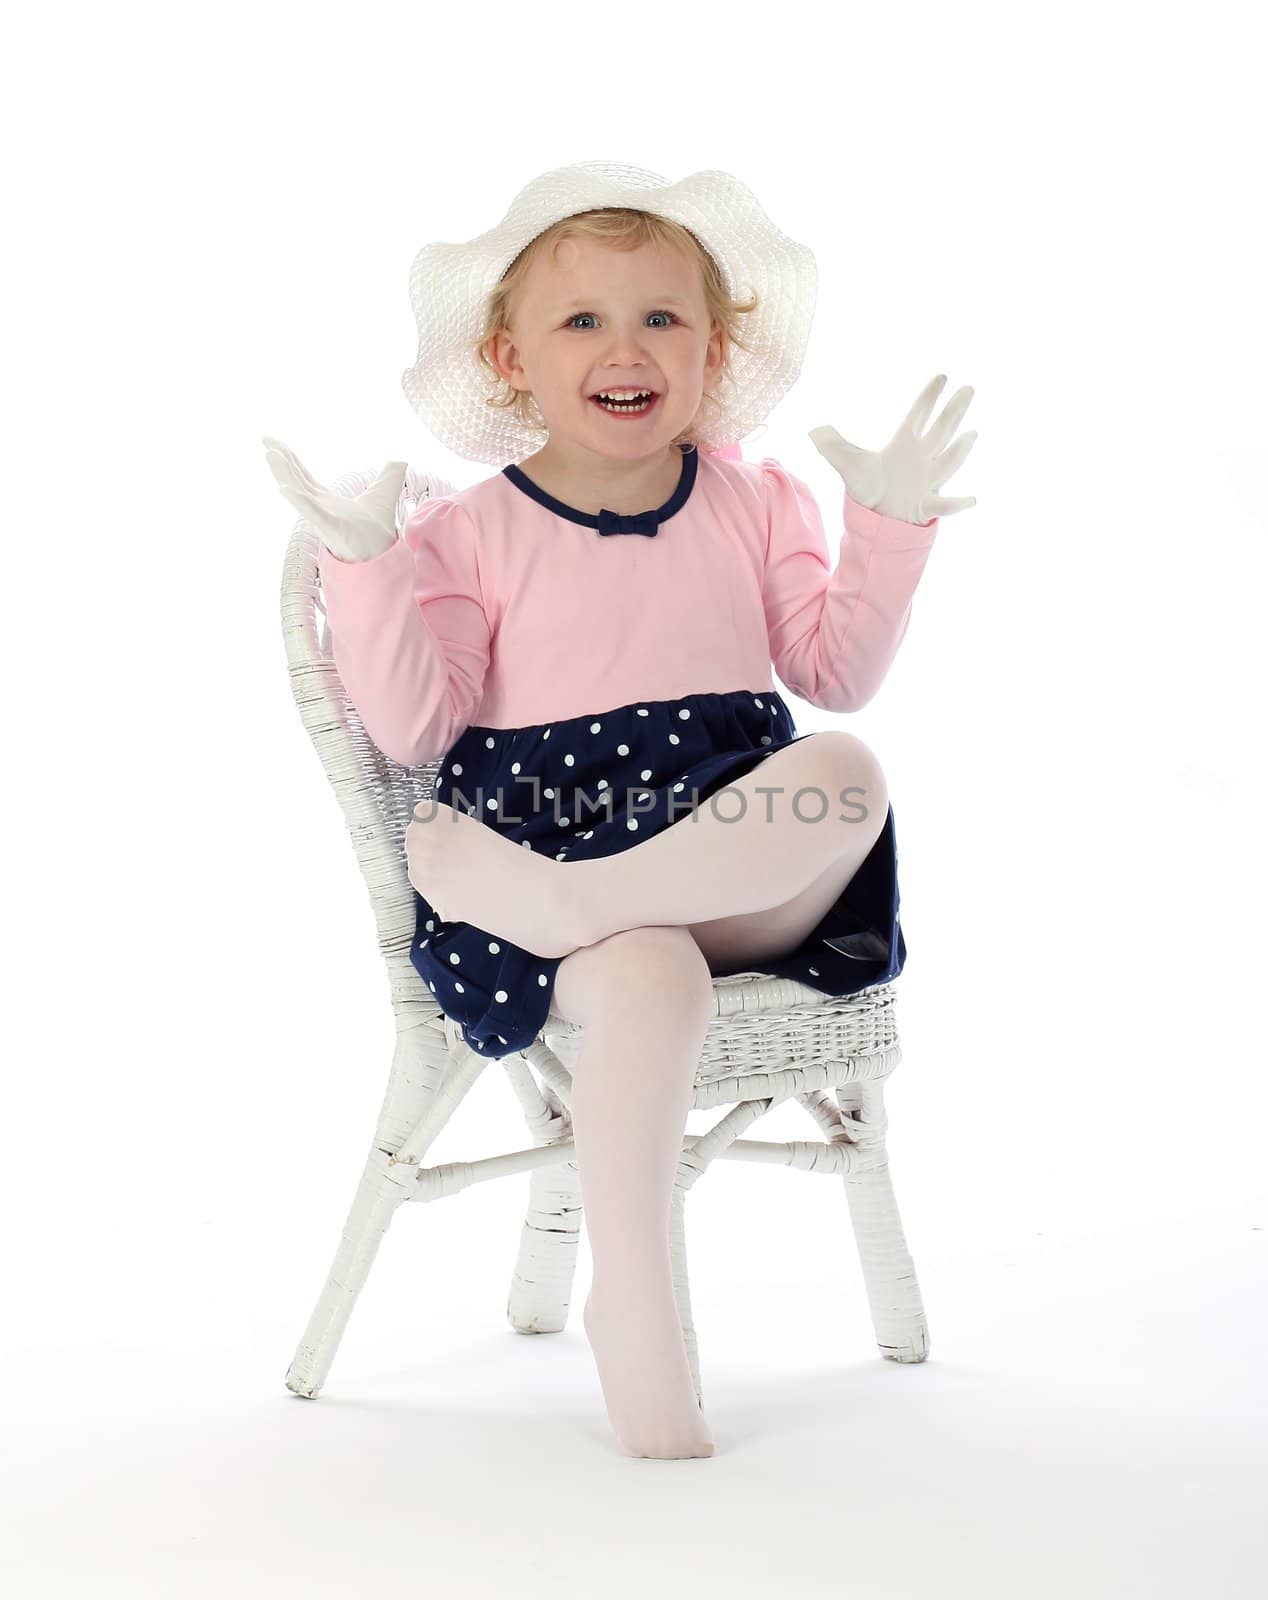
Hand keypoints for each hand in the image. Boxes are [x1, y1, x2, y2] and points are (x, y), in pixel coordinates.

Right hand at [262, 435, 405, 561]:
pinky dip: (299, 501)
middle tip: (265, 440)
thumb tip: (399, 460)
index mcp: (327, 500)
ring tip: (270, 456)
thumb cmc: (378, 531)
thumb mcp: (385, 493)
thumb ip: (389, 476)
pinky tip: (285, 489)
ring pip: (299, 494)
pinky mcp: (332, 530)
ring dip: (284, 474)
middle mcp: (320, 508)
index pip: (304, 476)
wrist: (386, 555)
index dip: (289, 458)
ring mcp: (324, 519)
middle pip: (296, 480)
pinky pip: (313, 514)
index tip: (273, 442)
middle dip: (280, 461)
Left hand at [808, 374, 977, 524]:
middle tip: (969, 389)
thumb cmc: (868, 488)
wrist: (875, 518)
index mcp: (904, 445)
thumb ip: (834, 446)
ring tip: (971, 434)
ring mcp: (927, 481)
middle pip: (941, 431)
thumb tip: (813, 430)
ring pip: (946, 463)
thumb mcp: (848, 465)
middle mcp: (921, 459)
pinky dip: (957, 504)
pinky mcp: (926, 506)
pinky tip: (972, 500)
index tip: (942, 376)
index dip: (929, 397)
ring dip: (959, 451)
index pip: (919, 415)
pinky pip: (944, 505)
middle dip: (953, 412)